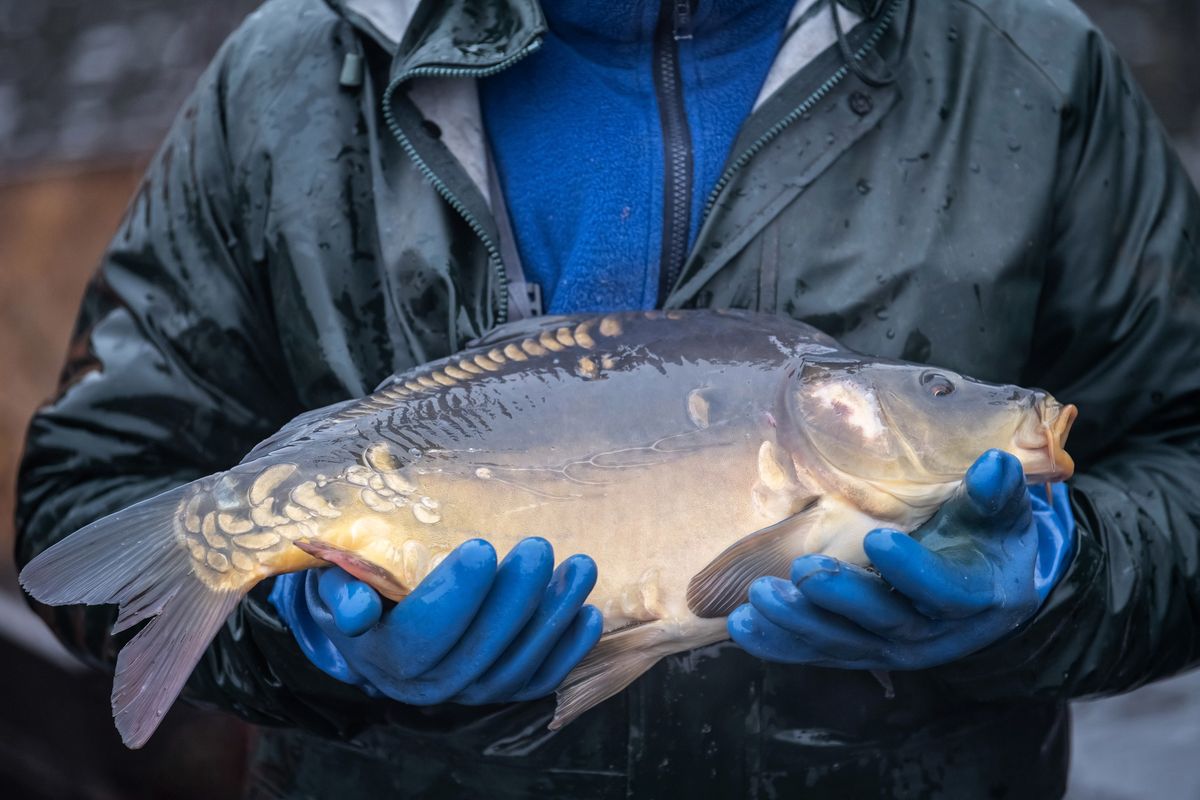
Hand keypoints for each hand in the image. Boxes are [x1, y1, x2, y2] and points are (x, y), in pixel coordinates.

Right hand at [269, 537, 603, 704]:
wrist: (368, 619)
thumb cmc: (353, 584)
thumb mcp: (331, 581)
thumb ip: (341, 590)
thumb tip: (360, 608)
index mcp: (382, 655)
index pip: (421, 635)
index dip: (453, 596)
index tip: (482, 548)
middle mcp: (425, 685)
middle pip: (477, 651)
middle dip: (514, 599)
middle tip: (539, 547)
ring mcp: (466, 691)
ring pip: (514, 667)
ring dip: (552, 619)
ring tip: (580, 567)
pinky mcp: (499, 689)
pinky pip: (538, 680)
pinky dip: (567, 651)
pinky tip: (589, 613)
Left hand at [727, 449, 1075, 669]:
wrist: (989, 589)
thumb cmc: (992, 539)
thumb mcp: (1004, 514)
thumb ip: (997, 492)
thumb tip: (993, 464)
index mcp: (975, 597)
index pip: (945, 591)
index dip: (913, 571)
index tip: (877, 539)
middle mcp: (933, 633)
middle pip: (886, 623)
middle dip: (843, 598)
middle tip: (805, 570)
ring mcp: (892, 647)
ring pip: (844, 643)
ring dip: (799, 623)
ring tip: (760, 597)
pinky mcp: (860, 650)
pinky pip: (818, 651)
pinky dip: (780, 643)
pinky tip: (743, 626)